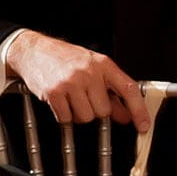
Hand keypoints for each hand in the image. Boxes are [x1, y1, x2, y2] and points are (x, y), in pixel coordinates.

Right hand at [4, 30, 150, 128]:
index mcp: (103, 64)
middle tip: (84, 98)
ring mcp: (71, 82)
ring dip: (78, 114)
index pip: (128, 89)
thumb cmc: (64, 58)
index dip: (138, 110)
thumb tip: (126, 115)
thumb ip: (110, 92)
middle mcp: (89, 72)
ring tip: (71, 98)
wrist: (33, 50)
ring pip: (85, 117)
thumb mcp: (93, 69)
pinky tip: (60, 100)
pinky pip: (66, 118)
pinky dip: (64, 115)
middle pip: (103, 111)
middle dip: (94, 110)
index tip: (143, 125)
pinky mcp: (54, 92)